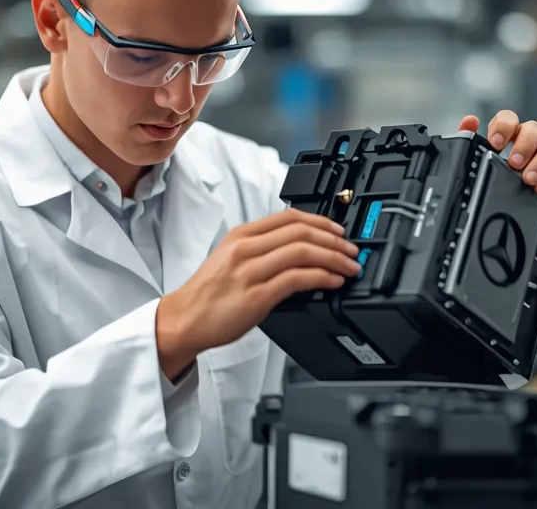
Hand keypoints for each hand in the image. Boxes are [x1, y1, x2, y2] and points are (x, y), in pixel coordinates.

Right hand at [156, 208, 360, 378]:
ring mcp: (251, 271)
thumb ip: (260, 249)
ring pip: (303, 251)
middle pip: (301, 231)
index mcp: (241, 235)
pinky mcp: (256, 296)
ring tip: (350, 266)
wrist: (184, 320)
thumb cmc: (208, 294)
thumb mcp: (231, 259)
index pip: (289, 217)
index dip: (321, 222)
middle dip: (334, 240)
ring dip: (334, 258)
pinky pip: (298, 279)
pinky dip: (322, 277)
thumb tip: (298, 250)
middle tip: (352, 250)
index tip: (339, 231)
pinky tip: (334, 281)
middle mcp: (246, 248)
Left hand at [459, 111, 536, 196]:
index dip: (504, 127)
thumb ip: (471, 140)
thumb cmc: (502, 179)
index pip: (509, 118)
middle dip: (525, 147)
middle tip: (516, 165)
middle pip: (535, 129)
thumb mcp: (482, 163)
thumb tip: (469, 121)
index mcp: (511, 134)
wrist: (518, 212)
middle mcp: (535, 139)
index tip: (496, 145)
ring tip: (532, 183)